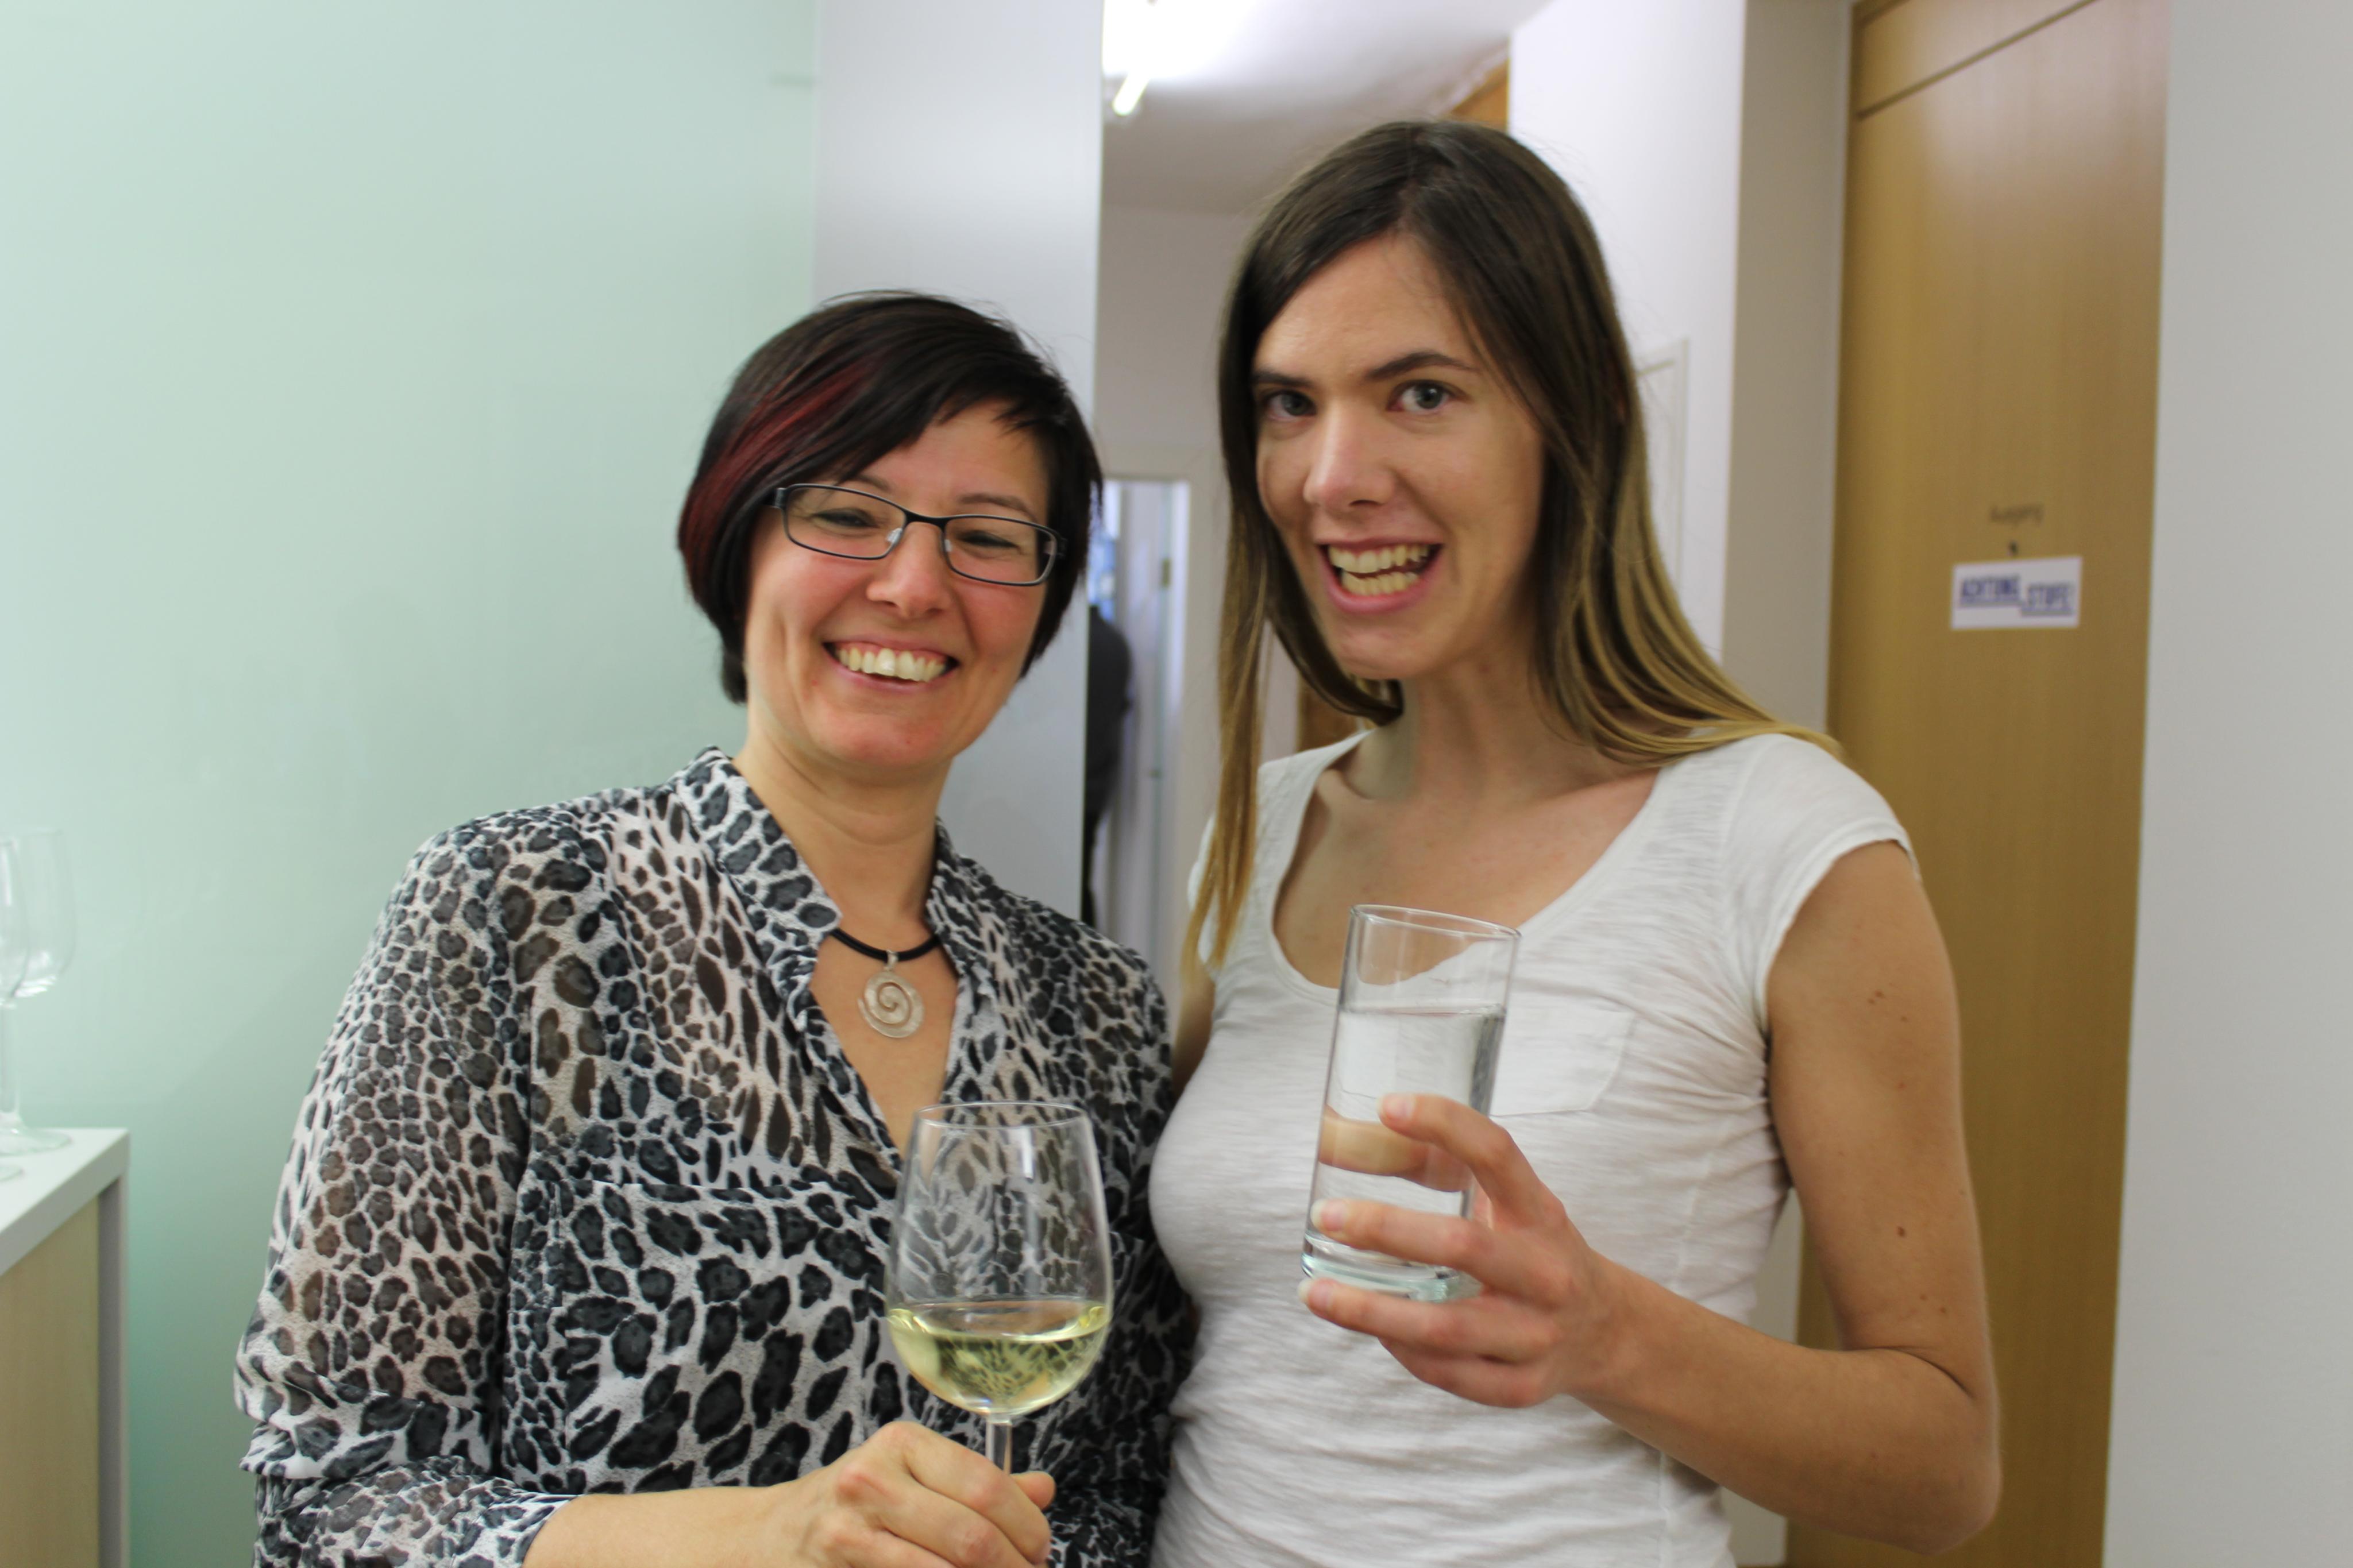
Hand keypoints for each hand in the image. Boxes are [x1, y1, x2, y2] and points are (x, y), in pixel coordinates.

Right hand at [766, 1421, 1054, 1567]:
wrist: (770, 1537)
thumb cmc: (854, 1505)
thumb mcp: (912, 1476)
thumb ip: (978, 1484)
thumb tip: (1044, 1490)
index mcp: (902, 1444)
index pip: (985, 1486)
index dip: (1027, 1525)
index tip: (1040, 1549)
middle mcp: (871, 1480)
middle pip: (970, 1536)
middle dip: (1014, 1566)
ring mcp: (848, 1532)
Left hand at [1298, 1093, 1628, 1408]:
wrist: (1606, 1331)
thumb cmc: (1532, 1250)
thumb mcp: (1506, 1202)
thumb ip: (1430, 1165)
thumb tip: (1333, 1135)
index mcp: (1540, 1212)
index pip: (1498, 1155)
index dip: (1445, 1124)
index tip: (1387, 1106)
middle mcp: (1548, 1271)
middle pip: (1464, 1247)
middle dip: (1387, 1230)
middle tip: (1325, 1215)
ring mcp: (1540, 1335)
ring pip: (1447, 1328)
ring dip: (1372, 1311)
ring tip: (1315, 1294)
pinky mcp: (1524, 1388)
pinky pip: (1451, 1374)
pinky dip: (1403, 1353)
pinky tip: (1370, 1332)